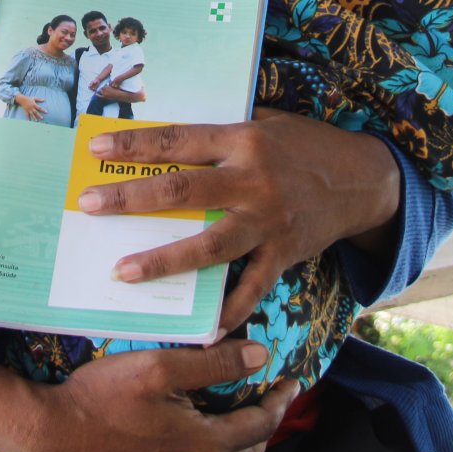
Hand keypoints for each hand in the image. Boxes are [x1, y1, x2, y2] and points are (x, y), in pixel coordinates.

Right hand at [0, 341, 299, 451]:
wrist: (52, 433)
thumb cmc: (103, 396)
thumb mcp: (160, 366)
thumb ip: (214, 362)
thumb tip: (260, 356)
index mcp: (201, 446)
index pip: (259, 427)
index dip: (279, 402)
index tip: (290, 383)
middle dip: (264, 434)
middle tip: (268, 406)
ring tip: (234, 425)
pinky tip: (192, 446)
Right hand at [13, 94, 44, 119]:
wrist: (22, 100)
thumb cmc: (29, 98)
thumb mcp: (34, 98)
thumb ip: (39, 99)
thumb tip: (44, 100)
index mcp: (34, 104)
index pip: (39, 108)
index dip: (43, 110)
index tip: (46, 112)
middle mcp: (31, 108)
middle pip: (36, 112)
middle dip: (39, 115)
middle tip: (42, 118)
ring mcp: (28, 110)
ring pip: (32, 115)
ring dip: (34, 118)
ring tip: (36, 121)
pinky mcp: (26, 111)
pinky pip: (27, 115)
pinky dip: (28, 118)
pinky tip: (30, 121)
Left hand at [77, 109, 400, 329]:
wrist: (363, 180)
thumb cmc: (304, 145)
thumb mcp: (266, 122)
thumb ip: (221, 134)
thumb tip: (165, 136)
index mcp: (243, 139)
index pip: (178, 141)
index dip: (136, 145)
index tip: (97, 148)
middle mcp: (252, 180)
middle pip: (182, 192)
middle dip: (131, 199)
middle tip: (89, 205)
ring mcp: (268, 221)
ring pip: (208, 246)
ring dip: (163, 260)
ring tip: (123, 272)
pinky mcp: (284, 254)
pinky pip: (251, 288)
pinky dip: (228, 311)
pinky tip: (202, 329)